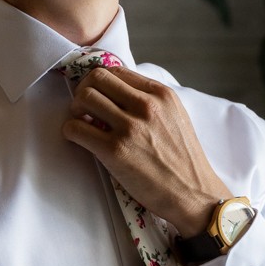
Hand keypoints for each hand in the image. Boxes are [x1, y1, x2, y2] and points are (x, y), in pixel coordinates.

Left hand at [61, 66, 231, 235]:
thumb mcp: (176, 117)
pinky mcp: (115, 151)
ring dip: (74, 108)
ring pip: (84, 98)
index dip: (100, 81)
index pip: (117, 71)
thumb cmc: (184, 160)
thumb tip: (119, 93)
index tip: (97, 94)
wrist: (193, 194)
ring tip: (81, 122)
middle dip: (83, 89)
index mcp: (161, 95)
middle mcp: (146, 106)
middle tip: (83, 107)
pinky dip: (71, 131)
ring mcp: (130, 127)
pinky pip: (76, 128)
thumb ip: (152, 101)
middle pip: (97, 78)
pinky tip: (79, 139)